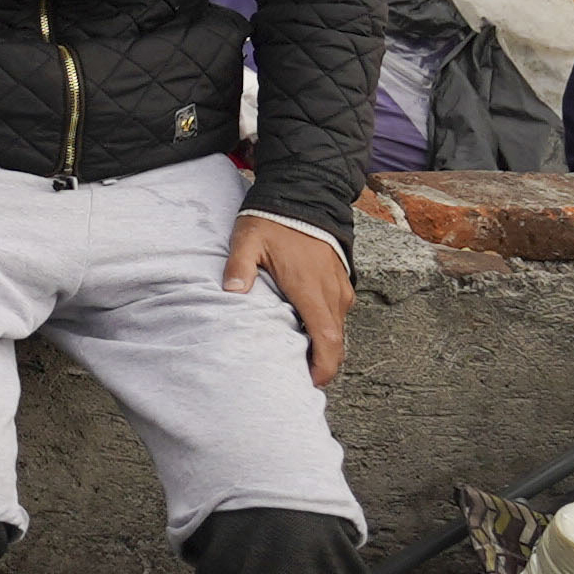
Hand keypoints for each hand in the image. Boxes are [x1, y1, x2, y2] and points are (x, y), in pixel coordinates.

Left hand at [223, 211, 353, 389]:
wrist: (307, 190)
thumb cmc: (275, 218)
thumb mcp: (248, 240)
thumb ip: (239, 267)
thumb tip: (231, 292)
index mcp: (310, 287)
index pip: (327, 340)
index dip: (323, 368)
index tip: (310, 383)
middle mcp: (331, 290)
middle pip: (335, 341)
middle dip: (321, 363)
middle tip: (297, 376)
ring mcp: (340, 284)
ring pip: (337, 327)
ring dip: (322, 343)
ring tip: (297, 353)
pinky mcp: (342, 278)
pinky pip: (337, 311)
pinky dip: (325, 325)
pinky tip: (303, 326)